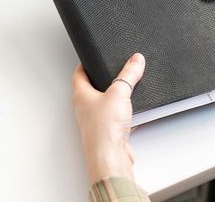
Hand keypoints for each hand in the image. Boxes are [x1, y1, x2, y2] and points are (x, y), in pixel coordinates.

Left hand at [72, 53, 144, 184]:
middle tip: (109, 71)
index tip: (92, 57)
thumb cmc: (104, 128)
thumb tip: (135, 60)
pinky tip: (135, 112)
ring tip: (124, 89)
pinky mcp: (108, 131)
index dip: (85, 63)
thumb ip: (129, 74)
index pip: (79, 74)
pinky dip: (125, 112)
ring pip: (104, 104)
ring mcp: (96, 121)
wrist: (110, 157)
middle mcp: (85, 108)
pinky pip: (116, 117)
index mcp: (81, 95)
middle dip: (101, 79)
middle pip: (91, 89)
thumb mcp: (120, 92)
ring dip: (114, 97)